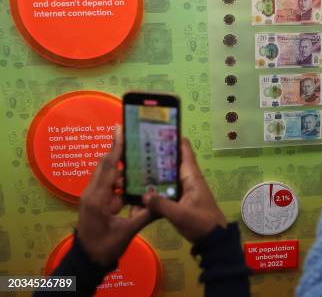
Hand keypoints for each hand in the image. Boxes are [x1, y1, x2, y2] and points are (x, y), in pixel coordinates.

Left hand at [77, 127, 152, 266]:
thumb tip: (164, 202)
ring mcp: (93, 197)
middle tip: (134, 136)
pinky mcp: (97, 202)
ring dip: (123, 168)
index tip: (119, 129)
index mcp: (97, 198)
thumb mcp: (127, 232)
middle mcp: (93, 193)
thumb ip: (145, 215)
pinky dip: (121, 181)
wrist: (87, 261)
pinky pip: (110, 186)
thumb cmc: (105, 247)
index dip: (115, 147)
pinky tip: (135, 179)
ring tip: (140, 157)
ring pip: (109, 176)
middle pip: (107, 166)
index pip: (108, 166)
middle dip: (120, 151)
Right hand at [143, 138, 226, 241]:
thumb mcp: (180, 214)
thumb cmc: (201, 223)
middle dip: (157, 155)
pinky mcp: (180, 200)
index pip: (184, 151)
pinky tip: (141, 188)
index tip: (159, 129)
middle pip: (172, 162)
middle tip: (138, 147)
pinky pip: (166, 189)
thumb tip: (143, 195)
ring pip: (167, 176)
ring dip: (154, 172)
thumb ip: (161, 205)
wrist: (213, 240)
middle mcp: (188, 179)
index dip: (174, 138)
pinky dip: (155, 188)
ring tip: (135, 165)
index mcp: (192, 177)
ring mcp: (184, 189)